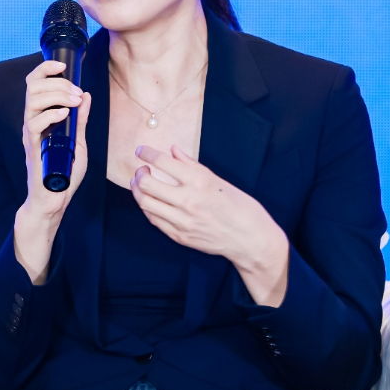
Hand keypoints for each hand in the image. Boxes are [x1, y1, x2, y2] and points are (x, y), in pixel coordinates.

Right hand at [22, 60, 91, 218]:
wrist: (54, 198)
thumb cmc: (64, 172)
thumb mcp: (78, 140)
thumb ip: (80, 119)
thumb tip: (86, 96)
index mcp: (42, 115)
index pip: (36, 84)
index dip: (45, 69)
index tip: (63, 65)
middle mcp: (33, 120)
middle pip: (34, 87)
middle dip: (58, 83)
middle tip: (77, 93)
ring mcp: (31, 133)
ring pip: (32, 101)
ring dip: (56, 95)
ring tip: (74, 102)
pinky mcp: (32, 146)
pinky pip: (34, 123)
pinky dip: (51, 114)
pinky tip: (64, 115)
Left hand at [131, 144, 286, 273]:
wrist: (250, 239)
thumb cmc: (240, 206)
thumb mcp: (219, 180)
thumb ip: (192, 166)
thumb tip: (173, 150)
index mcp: (200, 182)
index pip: (163, 162)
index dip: (147, 154)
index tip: (141, 150)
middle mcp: (188, 200)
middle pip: (148, 184)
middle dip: (139, 173)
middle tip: (141, 169)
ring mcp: (183, 221)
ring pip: (146, 203)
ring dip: (138, 191)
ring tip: (140, 184)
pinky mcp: (180, 236)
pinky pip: (154, 220)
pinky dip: (148, 208)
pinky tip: (150, 201)